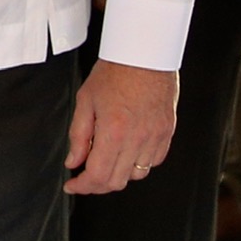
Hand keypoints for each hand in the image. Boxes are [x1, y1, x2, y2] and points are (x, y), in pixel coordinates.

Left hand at [66, 59, 176, 194]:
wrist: (145, 54)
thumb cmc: (115, 72)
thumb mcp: (86, 101)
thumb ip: (78, 136)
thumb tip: (73, 161)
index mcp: (113, 131)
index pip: (97, 175)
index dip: (82, 186)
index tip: (73, 185)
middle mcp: (137, 139)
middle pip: (116, 181)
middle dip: (96, 184)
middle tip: (85, 176)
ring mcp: (155, 137)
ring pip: (136, 175)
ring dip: (118, 174)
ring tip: (106, 160)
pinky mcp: (167, 133)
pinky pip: (154, 161)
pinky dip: (138, 164)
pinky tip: (127, 151)